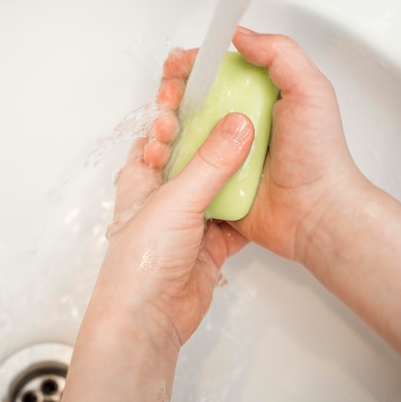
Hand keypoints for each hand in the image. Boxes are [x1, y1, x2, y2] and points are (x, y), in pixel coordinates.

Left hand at [94, 48, 254, 345]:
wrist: (148, 318)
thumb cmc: (139, 262)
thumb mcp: (176, 201)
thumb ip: (210, 163)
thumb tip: (237, 126)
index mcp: (141, 178)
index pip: (159, 130)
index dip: (175, 106)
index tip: (198, 83)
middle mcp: (162, 195)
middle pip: (191, 154)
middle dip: (211, 133)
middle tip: (235, 107)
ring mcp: (186, 220)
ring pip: (214, 183)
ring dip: (232, 168)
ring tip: (254, 140)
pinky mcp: (207, 243)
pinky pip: (231, 215)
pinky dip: (245, 205)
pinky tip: (261, 190)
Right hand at [151, 29, 366, 263]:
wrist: (314, 213)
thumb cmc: (319, 156)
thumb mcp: (310, 92)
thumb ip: (280, 55)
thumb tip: (241, 35)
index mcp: (256, 99)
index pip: (215, 73)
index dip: (192, 67)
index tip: (178, 68)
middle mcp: (235, 125)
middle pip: (191, 102)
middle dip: (171, 97)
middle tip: (168, 103)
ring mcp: (221, 155)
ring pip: (181, 135)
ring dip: (163, 128)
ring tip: (163, 132)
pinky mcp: (212, 182)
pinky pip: (183, 169)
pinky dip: (167, 161)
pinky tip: (160, 157)